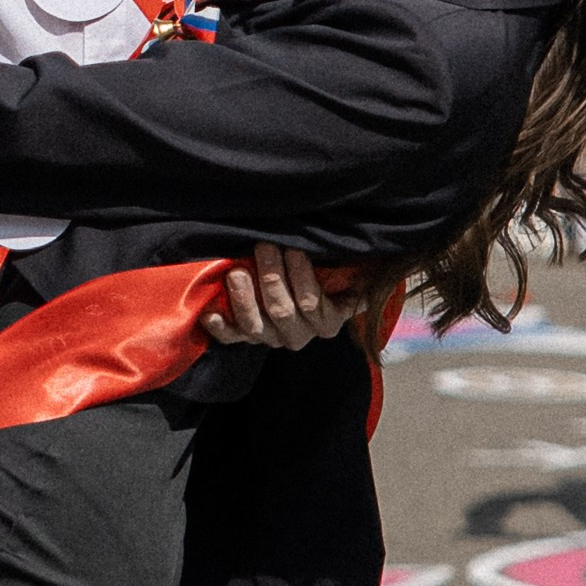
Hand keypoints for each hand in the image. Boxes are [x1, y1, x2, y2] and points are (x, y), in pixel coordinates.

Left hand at [203, 242, 353, 349]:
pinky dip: (221, 328)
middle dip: (272, 278)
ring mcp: (271, 337)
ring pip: (256, 327)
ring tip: (236, 272)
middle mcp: (299, 335)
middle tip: (264, 247)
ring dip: (245, 299)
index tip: (295, 249)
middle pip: (283, 312)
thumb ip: (351, 267)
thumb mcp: (345, 269)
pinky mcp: (246, 337)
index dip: (302, 277)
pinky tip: (211, 313)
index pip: (313, 304)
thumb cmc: (326, 270)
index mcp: (327, 321)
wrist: (304, 289)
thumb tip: (374, 260)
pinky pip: (232, 338)